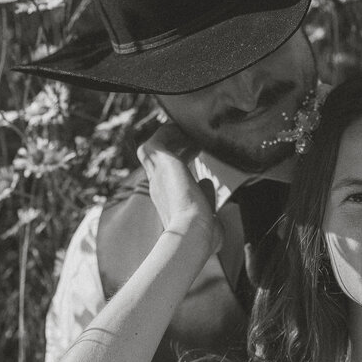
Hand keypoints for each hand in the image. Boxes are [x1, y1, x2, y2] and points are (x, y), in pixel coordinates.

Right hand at [136, 123, 219, 254]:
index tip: (195, 149)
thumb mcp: (206, 214)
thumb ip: (206, 198)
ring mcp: (157, 174)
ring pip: (153, 147)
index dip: (181, 159)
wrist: (193, 232)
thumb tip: (207, 182)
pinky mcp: (161, 162)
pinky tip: (183, 127)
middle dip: (173, 144)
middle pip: (158, 159)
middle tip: (190, 135)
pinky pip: (158, 139)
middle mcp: (159, 186)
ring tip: (186, 128)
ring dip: (168, 136)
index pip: (169, 175)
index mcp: (168, 200)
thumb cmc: (202, 234)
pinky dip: (168, 131)